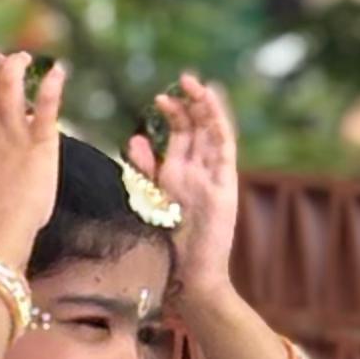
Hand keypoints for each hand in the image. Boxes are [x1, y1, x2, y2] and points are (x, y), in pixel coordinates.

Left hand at [135, 75, 236, 298]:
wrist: (186, 278)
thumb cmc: (163, 248)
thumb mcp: (147, 201)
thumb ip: (144, 171)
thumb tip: (134, 139)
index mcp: (178, 177)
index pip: (179, 136)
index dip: (172, 115)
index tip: (158, 98)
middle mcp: (198, 173)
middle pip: (197, 129)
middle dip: (190, 104)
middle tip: (180, 80)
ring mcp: (213, 178)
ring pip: (212, 133)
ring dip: (206, 107)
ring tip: (195, 84)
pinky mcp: (225, 185)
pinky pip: (224, 147)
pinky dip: (219, 123)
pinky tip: (212, 103)